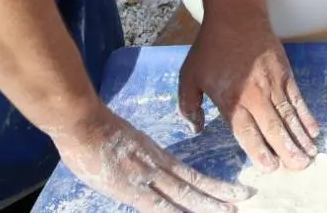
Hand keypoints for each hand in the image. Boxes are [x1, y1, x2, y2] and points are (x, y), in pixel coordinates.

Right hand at [51, 104, 252, 211]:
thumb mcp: (125, 143)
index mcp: (155, 155)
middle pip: (193, 183)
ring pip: (183, 193)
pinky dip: (176, 212)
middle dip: (218, 194)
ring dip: (207, 204)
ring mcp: (145, 177)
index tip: (228, 191)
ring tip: (230, 209)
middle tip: (244, 198)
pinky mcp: (131, 188)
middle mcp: (156, 166)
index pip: (188, 173)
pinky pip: (158, 206)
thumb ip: (137, 158)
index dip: (210, 184)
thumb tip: (144, 170)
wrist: (82, 123)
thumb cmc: (95, 130)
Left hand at [180, 13, 318, 171]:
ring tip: (310, 155)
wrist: (236, 14)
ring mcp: (274, 83)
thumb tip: (196, 128)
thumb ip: (188, 105)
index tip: (270, 167)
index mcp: (231, 99)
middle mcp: (255, 94)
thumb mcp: (189, 76)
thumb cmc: (210, 47)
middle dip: (287, 150)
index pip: (247, 131)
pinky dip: (306, 115)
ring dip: (300, 137)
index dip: (259, 150)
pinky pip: (298, 98)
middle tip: (298, 167)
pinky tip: (313, 130)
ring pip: (289, 115)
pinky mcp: (286, 72)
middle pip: (273, 127)